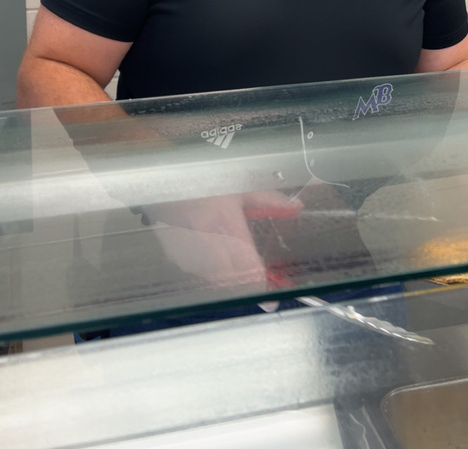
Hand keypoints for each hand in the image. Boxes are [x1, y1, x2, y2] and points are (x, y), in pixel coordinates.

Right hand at [145, 190, 301, 291]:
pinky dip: (211, 271)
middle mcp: (205, 246)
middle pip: (232, 281)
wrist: (160, 177)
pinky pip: (198, 273)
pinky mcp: (174, 257)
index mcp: (225, 226)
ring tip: (238, 268)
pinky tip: (214, 256)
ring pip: (214, 280)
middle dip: (247, 286)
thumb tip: (296, 208)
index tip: (271, 300)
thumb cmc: (202, 177)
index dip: (260, 287)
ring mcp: (187, 255)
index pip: (246, 268)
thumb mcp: (238, 183)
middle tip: (260, 285)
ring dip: (229, 279)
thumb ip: (268, 200)